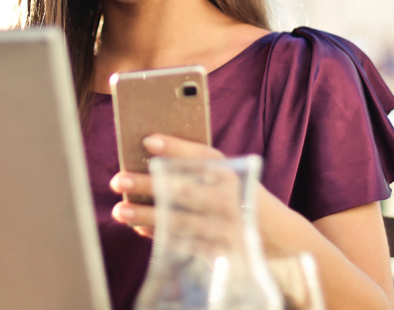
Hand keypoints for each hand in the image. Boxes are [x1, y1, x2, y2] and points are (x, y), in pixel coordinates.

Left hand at [109, 134, 232, 245]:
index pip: (203, 157)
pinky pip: (184, 244)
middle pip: (184, 191)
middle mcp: (229, 200)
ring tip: (119, 210)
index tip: (147, 140)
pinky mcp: (219, 253)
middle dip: (149, 185)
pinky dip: (160, 235)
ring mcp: (225, 229)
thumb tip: (149, 150)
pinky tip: (139, 228)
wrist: (275, 237)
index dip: (175, 148)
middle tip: (118, 180)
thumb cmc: (236, 196)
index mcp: (232, 174)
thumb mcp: (228, 176)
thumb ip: (195, 164)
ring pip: (179, 221)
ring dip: (146, 215)